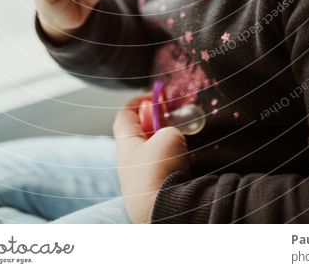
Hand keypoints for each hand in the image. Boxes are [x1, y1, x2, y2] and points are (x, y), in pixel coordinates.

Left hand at [113, 95, 190, 223]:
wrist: (164, 211)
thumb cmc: (160, 170)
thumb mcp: (169, 136)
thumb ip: (170, 128)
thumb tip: (173, 134)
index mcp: (125, 144)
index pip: (125, 114)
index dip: (139, 102)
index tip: (155, 97)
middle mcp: (128, 162)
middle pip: (139, 133)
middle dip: (156, 124)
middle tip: (173, 119)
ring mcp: (138, 180)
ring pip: (151, 153)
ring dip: (166, 145)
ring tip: (182, 142)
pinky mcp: (151, 193)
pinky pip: (160, 171)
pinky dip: (171, 163)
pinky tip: (183, 164)